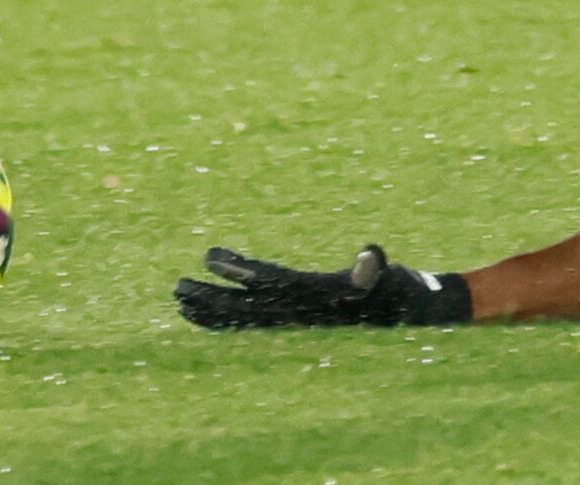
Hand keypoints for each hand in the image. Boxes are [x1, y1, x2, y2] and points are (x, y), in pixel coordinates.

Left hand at [175, 244, 462, 329]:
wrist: (403, 318)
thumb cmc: (393, 292)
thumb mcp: (386, 278)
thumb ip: (373, 269)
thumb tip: (370, 255)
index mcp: (310, 296)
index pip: (267, 281)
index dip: (238, 270)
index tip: (210, 258)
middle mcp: (295, 313)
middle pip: (243, 306)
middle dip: (210, 297)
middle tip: (176, 287)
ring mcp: (291, 320)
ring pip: (241, 317)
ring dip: (210, 309)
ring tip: (179, 300)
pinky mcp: (292, 323)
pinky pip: (250, 322)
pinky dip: (225, 317)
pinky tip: (207, 313)